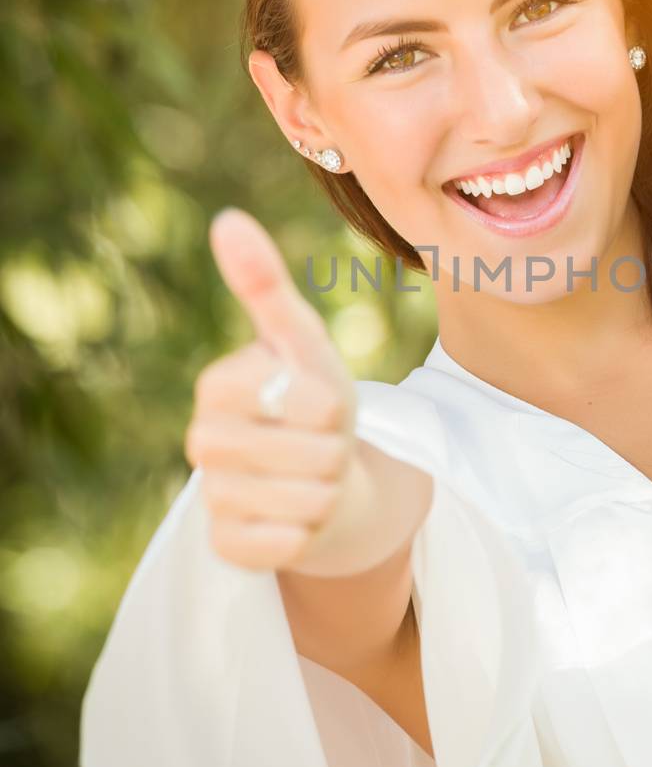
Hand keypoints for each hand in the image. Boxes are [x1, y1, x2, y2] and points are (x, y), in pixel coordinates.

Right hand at [184, 208, 375, 574]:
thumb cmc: (312, 402)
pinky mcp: (226, 547)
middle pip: (312, 453)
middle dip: (335, 450)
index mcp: (217, 386)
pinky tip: (297, 518)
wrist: (321, 480)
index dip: (334, 406)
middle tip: (319, 445)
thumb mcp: (305, 344)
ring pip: (307, 499)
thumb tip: (226, 219)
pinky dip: (310, 532)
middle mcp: (201, 442)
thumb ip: (268, 286)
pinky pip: (290, 544)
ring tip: (313, 479)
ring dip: (328, 491)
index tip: (318, 404)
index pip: (311, 401)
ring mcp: (211, 498)